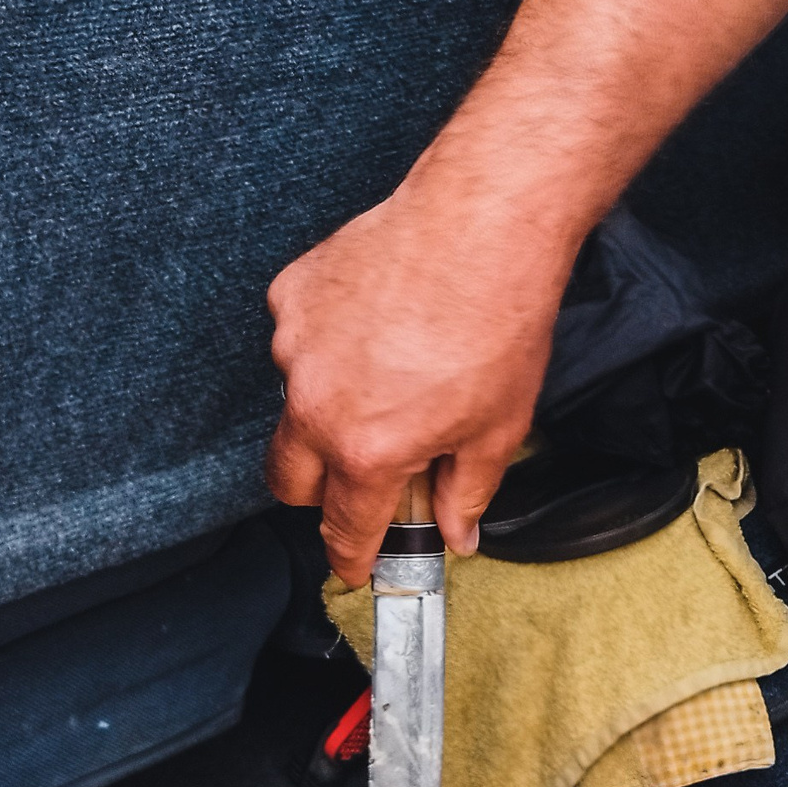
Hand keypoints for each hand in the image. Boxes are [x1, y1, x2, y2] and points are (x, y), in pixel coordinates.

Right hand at [265, 181, 568, 581]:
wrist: (482, 222)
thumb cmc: (498, 320)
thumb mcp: (498, 428)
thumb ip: (467, 491)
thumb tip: (459, 533)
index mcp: (366, 450)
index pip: (343, 528)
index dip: (352, 556)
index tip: (355, 564)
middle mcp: (315, 404)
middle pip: (289, 480)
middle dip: (320, 493)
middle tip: (366, 478)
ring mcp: (295, 346)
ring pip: (296, 403)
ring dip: (330, 406)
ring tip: (392, 372)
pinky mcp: (291, 295)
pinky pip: (299, 339)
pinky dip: (329, 344)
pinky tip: (377, 323)